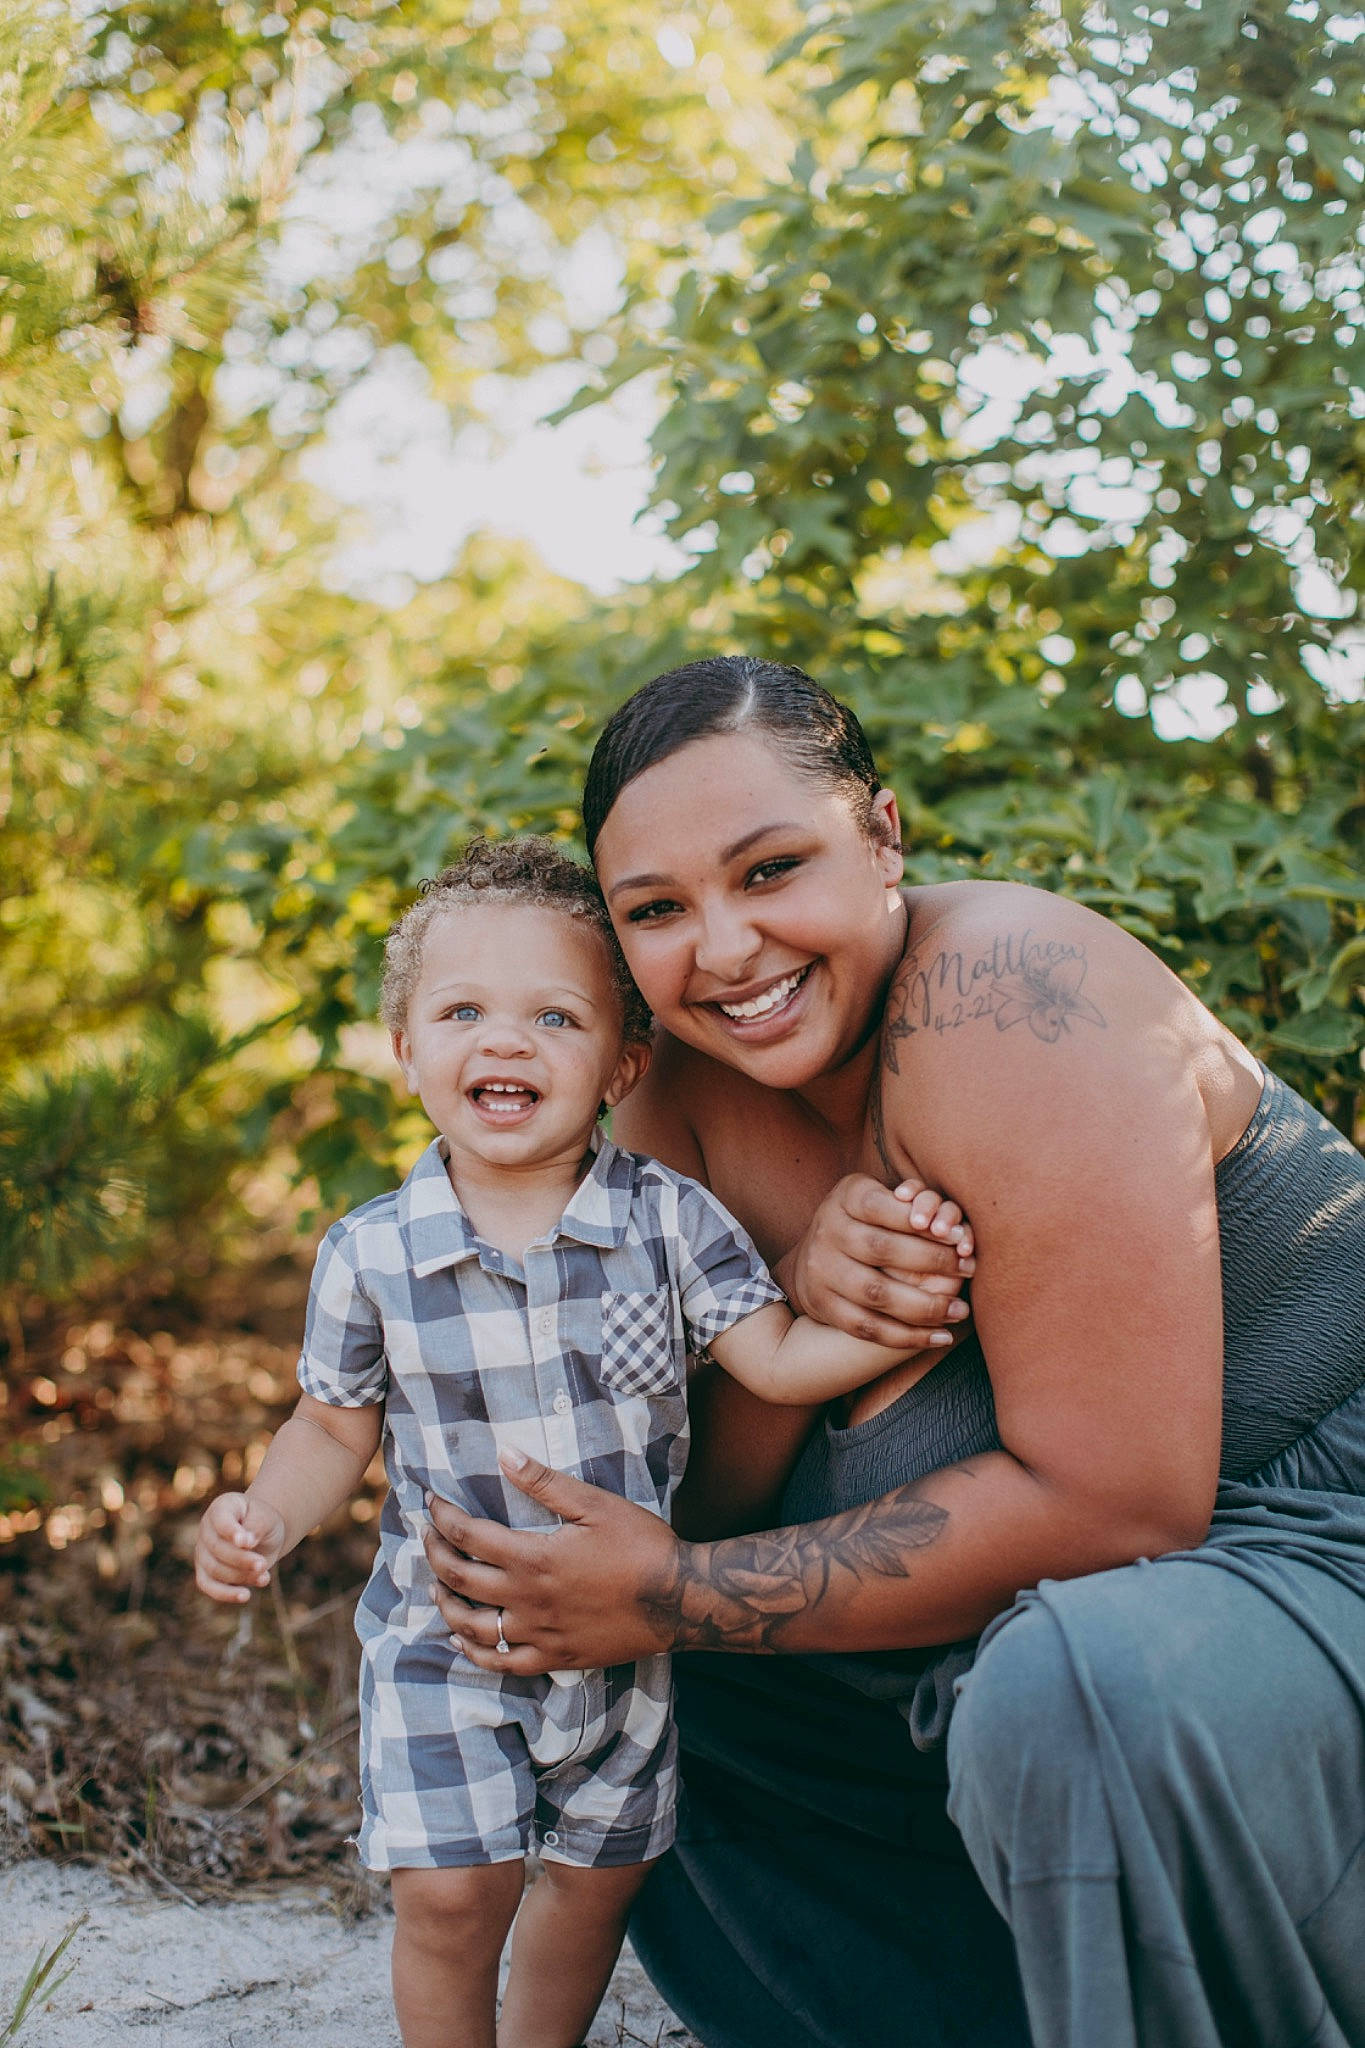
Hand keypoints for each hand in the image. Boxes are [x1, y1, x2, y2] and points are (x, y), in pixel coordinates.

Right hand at [194, 1491, 285, 1602]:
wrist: (263, 1534)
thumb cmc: (263, 1521)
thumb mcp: (267, 1518)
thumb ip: (256, 1527)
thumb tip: (245, 1543)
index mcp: (221, 1507)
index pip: (221, 1519)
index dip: (231, 1532)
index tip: (247, 1542)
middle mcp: (207, 1529)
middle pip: (217, 1548)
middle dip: (241, 1559)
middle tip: (263, 1564)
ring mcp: (203, 1551)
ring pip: (214, 1569)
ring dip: (240, 1576)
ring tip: (265, 1577)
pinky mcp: (205, 1572)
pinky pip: (208, 1586)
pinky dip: (226, 1594)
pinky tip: (245, 1595)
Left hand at [423, 1451, 681, 1674]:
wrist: (677, 1599)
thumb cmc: (640, 1544)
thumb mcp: (594, 1504)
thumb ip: (545, 1483)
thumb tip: (504, 1454)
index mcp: (533, 1558)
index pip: (469, 1536)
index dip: (443, 1517)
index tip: (431, 1503)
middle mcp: (527, 1599)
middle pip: (460, 1579)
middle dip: (435, 1554)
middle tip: (426, 1537)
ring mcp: (538, 1633)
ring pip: (471, 1626)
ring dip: (445, 1603)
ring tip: (435, 1586)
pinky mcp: (555, 1657)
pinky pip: (501, 1662)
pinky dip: (474, 1654)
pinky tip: (461, 1642)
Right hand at [782, 1173, 975, 1349]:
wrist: (814, 1255)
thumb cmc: (869, 1221)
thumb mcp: (884, 1198)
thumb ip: (916, 1203)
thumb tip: (953, 1226)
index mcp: (847, 1197)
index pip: (884, 1206)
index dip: (923, 1222)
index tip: (960, 1238)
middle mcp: (828, 1231)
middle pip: (881, 1248)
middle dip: (932, 1261)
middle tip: (969, 1269)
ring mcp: (821, 1270)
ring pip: (876, 1293)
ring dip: (924, 1306)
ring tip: (959, 1310)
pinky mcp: (823, 1304)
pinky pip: (867, 1327)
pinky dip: (906, 1336)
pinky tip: (938, 1337)